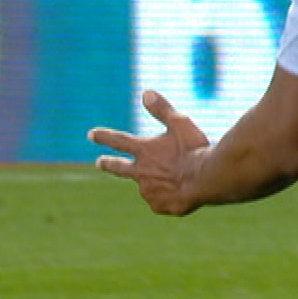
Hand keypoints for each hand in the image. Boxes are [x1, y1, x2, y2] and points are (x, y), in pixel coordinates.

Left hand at [88, 90, 211, 215]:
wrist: (207, 179)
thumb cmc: (194, 149)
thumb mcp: (180, 124)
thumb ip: (162, 109)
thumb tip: (145, 93)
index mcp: (144, 150)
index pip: (119, 141)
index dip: (104, 137)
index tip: (90, 134)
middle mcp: (141, 172)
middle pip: (119, 168)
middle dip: (108, 163)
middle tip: (99, 162)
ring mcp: (148, 191)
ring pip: (147, 184)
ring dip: (154, 179)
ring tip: (178, 177)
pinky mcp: (159, 205)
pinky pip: (161, 200)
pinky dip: (168, 195)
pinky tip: (181, 191)